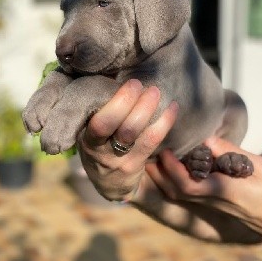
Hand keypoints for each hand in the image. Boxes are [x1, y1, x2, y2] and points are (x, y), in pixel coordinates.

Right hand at [77, 79, 177, 200]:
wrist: (109, 182)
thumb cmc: (99, 145)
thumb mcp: (88, 133)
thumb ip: (97, 112)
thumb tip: (114, 78)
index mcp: (89, 140)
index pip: (101, 125)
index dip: (117, 104)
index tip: (131, 84)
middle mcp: (105, 152)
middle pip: (123, 130)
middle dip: (133, 104)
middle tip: (141, 84)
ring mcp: (123, 160)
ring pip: (139, 135)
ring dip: (149, 110)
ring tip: (156, 91)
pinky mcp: (139, 163)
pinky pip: (154, 141)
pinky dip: (165, 121)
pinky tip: (173, 106)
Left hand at [146, 137, 261, 243]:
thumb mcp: (251, 165)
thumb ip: (226, 152)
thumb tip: (203, 140)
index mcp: (220, 191)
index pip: (186, 184)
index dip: (172, 168)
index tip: (164, 150)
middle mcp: (210, 199)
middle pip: (176, 191)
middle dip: (158, 174)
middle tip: (149, 152)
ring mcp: (211, 203)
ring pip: (179, 193)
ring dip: (164, 177)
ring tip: (155, 157)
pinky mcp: (213, 202)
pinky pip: (188, 192)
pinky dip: (175, 179)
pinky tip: (175, 166)